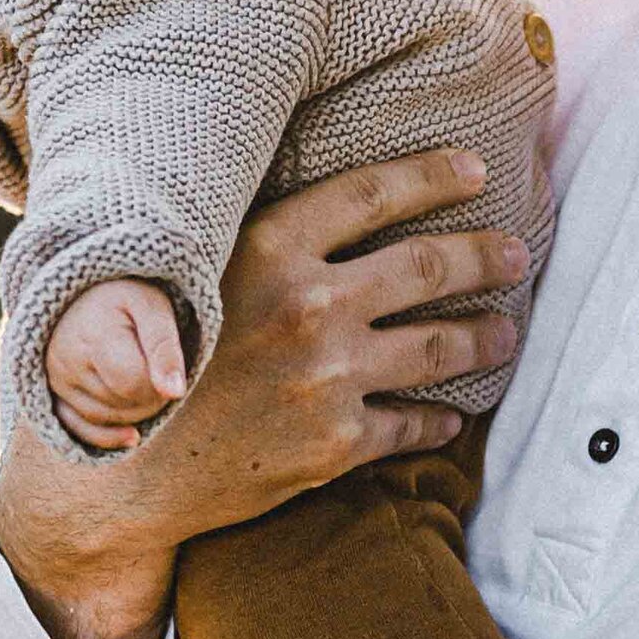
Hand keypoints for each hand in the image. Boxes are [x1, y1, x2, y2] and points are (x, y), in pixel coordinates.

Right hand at [0, 149, 528, 638]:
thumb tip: (326, 199)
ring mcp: (326, 377)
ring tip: (506, 331)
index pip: (375, 193)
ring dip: (485, 337)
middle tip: (518, 254)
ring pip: (438, 347)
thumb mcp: (196, 272)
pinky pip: (411, 423)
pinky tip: (451, 417)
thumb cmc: (155, 354)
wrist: (119, 467)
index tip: (478, 172)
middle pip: (429, 265)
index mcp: (268, 247)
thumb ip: (263, 237)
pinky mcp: (334, 443)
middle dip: (487, 256)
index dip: (436, 176)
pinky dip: (439, 419)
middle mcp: (306, 306)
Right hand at [45, 279, 187, 451]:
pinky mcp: (53, 392)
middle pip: (120, 404)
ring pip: (103, 417)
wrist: (82, 290)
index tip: (168, 368)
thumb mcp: (152, 307)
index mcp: (94, 337)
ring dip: (134, 413)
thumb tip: (175, 392)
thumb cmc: (124, 296)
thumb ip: (165, 348)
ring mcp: (57, 380)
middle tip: (160, 375)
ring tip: (149, 388)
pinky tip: (133, 437)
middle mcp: (68, 362)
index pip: (133, 384)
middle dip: (150, 397)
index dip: (159, 384)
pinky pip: (75, 427)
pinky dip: (105, 437)